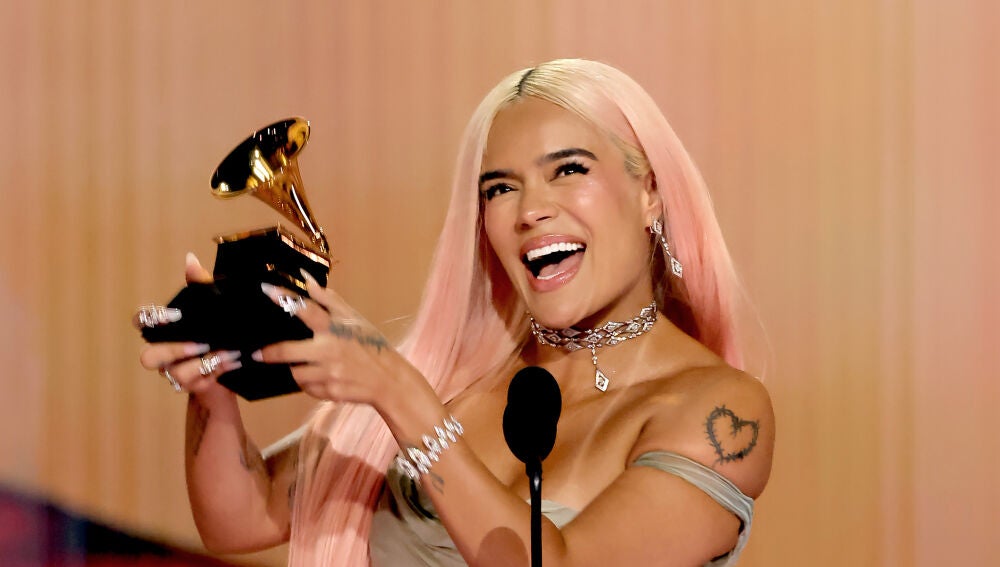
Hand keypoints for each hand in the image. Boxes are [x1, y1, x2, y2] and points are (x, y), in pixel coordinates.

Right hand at [136, 253, 241, 396]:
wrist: (237, 363)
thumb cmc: (219, 330)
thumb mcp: (213, 307)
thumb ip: (201, 286)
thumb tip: (190, 259)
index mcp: (165, 330)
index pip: (142, 321)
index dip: (150, 319)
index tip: (174, 315)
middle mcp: (165, 353)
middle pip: (148, 357)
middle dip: (173, 350)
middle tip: (200, 343)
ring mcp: (177, 372)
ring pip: (176, 375)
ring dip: (203, 364)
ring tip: (227, 353)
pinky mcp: (195, 387)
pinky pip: (199, 384)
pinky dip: (218, 372)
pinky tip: (234, 361)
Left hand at [255, 271, 412, 406]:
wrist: (387, 379)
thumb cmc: (370, 345)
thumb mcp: (353, 319)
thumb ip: (328, 300)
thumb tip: (306, 279)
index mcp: (334, 329)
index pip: (305, 309)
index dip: (284, 298)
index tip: (266, 290)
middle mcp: (329, 351)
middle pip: (286, 352)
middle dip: (268, 353)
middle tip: (257, 353)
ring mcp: (329, 374)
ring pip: (295, 373)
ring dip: (294, 369)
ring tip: (301, 365)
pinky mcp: (329, 392)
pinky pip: (308, 388)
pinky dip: (309, 383)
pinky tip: (318, 377)